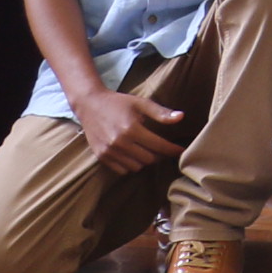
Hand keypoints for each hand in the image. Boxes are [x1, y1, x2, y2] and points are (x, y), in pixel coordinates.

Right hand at [70, 83, 186, 174]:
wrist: (90, 105)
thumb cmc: (119, 103)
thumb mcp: (141, 103)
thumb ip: (161, 112)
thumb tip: (181, 117)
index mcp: (131, 128)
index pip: (158, 146)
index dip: (172, 150)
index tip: (180, 150)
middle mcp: (119, 143)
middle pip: (149, 159)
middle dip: (159, 155)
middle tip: (162, 148)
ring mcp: (109, 151)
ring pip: (136, 167)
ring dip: (145, 160)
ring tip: (147, 150)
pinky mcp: (101, 156)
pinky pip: (122, 170)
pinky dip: (131, 165)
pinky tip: (133, 154)